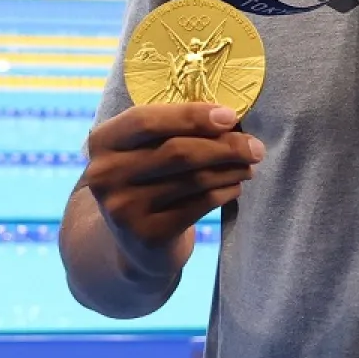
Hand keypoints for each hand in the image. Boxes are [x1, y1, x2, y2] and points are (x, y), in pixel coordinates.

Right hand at [79, 103, 264, 279]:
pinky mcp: (147, 235)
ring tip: (249, 165)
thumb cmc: (150, 177)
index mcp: (103, 142)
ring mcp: (124, 208)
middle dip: (225, 146)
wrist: (134, 242)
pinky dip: (225, 192)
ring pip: (193, 179)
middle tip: (255, 147)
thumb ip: (175, 128)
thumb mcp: (147, 149)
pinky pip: (200, 205)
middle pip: (177, 151)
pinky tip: (235, 186)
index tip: (231, 116)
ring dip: (231, 169)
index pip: (146, 120)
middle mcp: (105, 175)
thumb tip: (228, 118)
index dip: (191, 115)